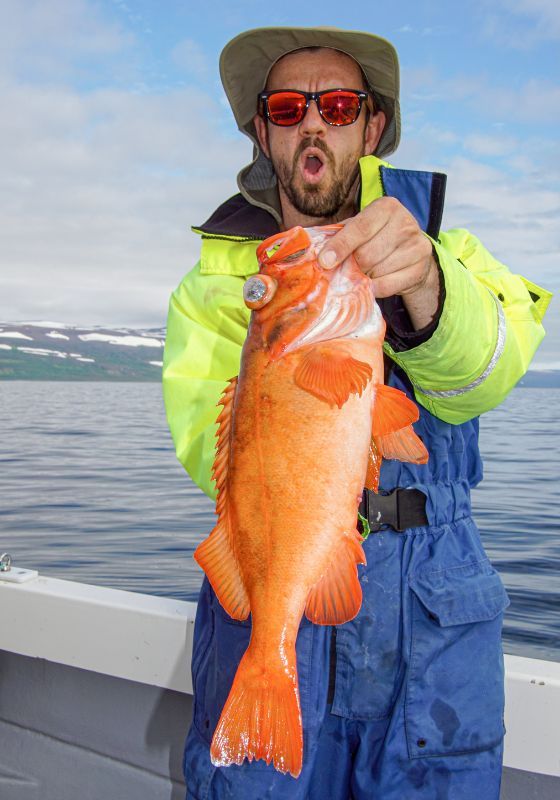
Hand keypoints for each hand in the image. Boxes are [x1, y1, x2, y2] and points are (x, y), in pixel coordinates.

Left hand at [318, 197, 439, 329]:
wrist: (412, 255)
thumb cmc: (376, 239)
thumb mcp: (358, 229)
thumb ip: (337, 235)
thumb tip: (309, 250)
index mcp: (386, 207)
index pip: (360, 228)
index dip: (340, 246)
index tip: (325, 262)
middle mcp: (405, 222)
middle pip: (367, 254)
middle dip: (354, 265)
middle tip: (352, 267)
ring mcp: (416, 245)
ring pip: (377, 271)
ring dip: (365, 277)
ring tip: (366, 272)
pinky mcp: (421, 267)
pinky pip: (388, 285)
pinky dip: (375, 288)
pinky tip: (375, 282)